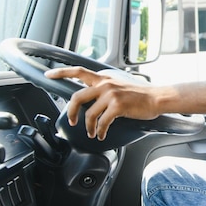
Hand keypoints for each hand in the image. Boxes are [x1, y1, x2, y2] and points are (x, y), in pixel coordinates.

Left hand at [45, 66, 160, 139]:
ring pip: (89, 114)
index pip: (78, 71)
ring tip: (92, 133)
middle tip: (72, 121)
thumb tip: (91, 99)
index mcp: (104, 78)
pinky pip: (101, 123)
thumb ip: (104, 88)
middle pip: (77, 97)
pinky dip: (100, 131)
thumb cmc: (141, 94)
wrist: (157, 98)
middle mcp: (105, 84)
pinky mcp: (117, 106)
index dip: (61, 72)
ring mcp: (111, 94)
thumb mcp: (119, 85)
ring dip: (88, 127)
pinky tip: (101, 135)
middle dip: (70, 112)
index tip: (49, 75)